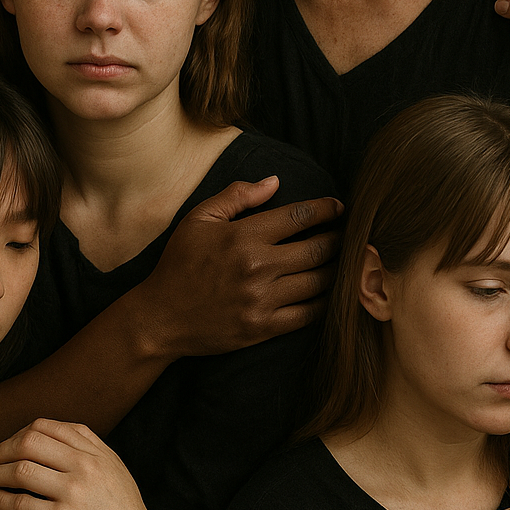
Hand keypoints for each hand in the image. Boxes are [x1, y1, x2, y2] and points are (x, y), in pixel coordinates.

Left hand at [0, 419, 167, 509]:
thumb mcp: (115, 474)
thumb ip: (92, 452)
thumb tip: (65, 438)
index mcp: (95, 452)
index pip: (46, 427)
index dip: (16, 434)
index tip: (0, 446)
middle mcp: (85, 465)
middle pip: (27, 442)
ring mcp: (74, 491)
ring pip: (19, 469)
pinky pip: (20, 502)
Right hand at [138, 177, 343, 358]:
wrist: (161, 317)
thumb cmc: (180, 264)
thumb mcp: (199, 219)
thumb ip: (237, 195)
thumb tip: (274, 181)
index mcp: (244, 236)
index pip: (299, 216)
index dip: (326, 209)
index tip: (338, 207)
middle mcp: (258, 267)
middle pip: (318, 249)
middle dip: (338, 238)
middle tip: (348, 234)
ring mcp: (263, 300)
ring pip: (319, 282)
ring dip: (336, 269)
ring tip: (342, 260)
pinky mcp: (264, 327)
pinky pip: (308, 314)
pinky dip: (325, 301)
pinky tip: (329, 292)